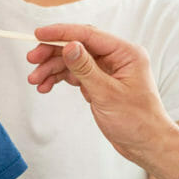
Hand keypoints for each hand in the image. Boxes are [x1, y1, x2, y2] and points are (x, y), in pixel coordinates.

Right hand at [27, 24, 178, 178]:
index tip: (39, 34)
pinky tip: (46, 86)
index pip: (89, 35)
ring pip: (74, 61)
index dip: (62, 33)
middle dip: (53, 53)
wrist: (146, 145)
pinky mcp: (100, 83)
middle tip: (32, 60)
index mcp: (126, 53)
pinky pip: (76, 75)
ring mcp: (108, 70)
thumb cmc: (136, 121)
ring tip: (35, 81)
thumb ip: (86, 69)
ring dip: (52, 69)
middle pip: (78, 46)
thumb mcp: (107, 94)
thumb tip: (69, 46)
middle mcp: (117, 58)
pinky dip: (60, 79)